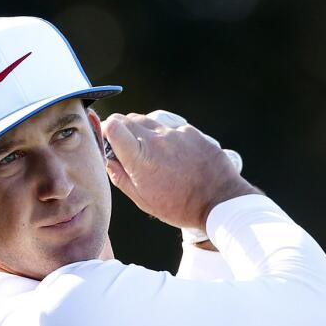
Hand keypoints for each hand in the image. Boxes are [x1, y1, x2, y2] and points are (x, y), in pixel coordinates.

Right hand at [101, 112, 260, 229]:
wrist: (219, 201)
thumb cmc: (179, 206)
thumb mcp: (143, 199)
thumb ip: (120, 177)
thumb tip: (108, 161)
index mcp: (140, 158)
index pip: (113, 125)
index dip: (106, 129)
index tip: (107, 138)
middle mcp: (156, 139)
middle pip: (128, 119)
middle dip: (121, 129)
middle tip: (126, 147)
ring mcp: (175, 133)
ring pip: (148, 121)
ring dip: (143, 132)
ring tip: (151, 153)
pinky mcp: (192, 132)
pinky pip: (170, 128)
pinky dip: (166, 137)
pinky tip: (174, 155)